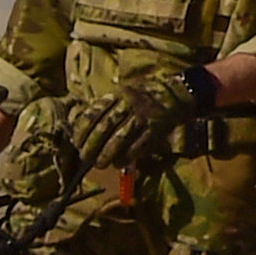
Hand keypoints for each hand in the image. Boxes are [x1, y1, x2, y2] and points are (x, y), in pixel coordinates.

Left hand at [73, 66, 208, 171]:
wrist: (180, 91)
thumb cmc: (148, 94)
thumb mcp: (126, 93)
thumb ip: (108, 106)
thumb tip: (86, 126)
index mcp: (119, 95)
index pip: (95, 113)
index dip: (82, 130)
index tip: (76, 142)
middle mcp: (130, 104)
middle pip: (105, 127)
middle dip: (92, 145)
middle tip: (85, 157)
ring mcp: (144, 117)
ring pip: (120, 138)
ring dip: (107, 154)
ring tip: (100, 163)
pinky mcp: (156, 128)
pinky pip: (139, 145)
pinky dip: (128, 155)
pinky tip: (121, 162)